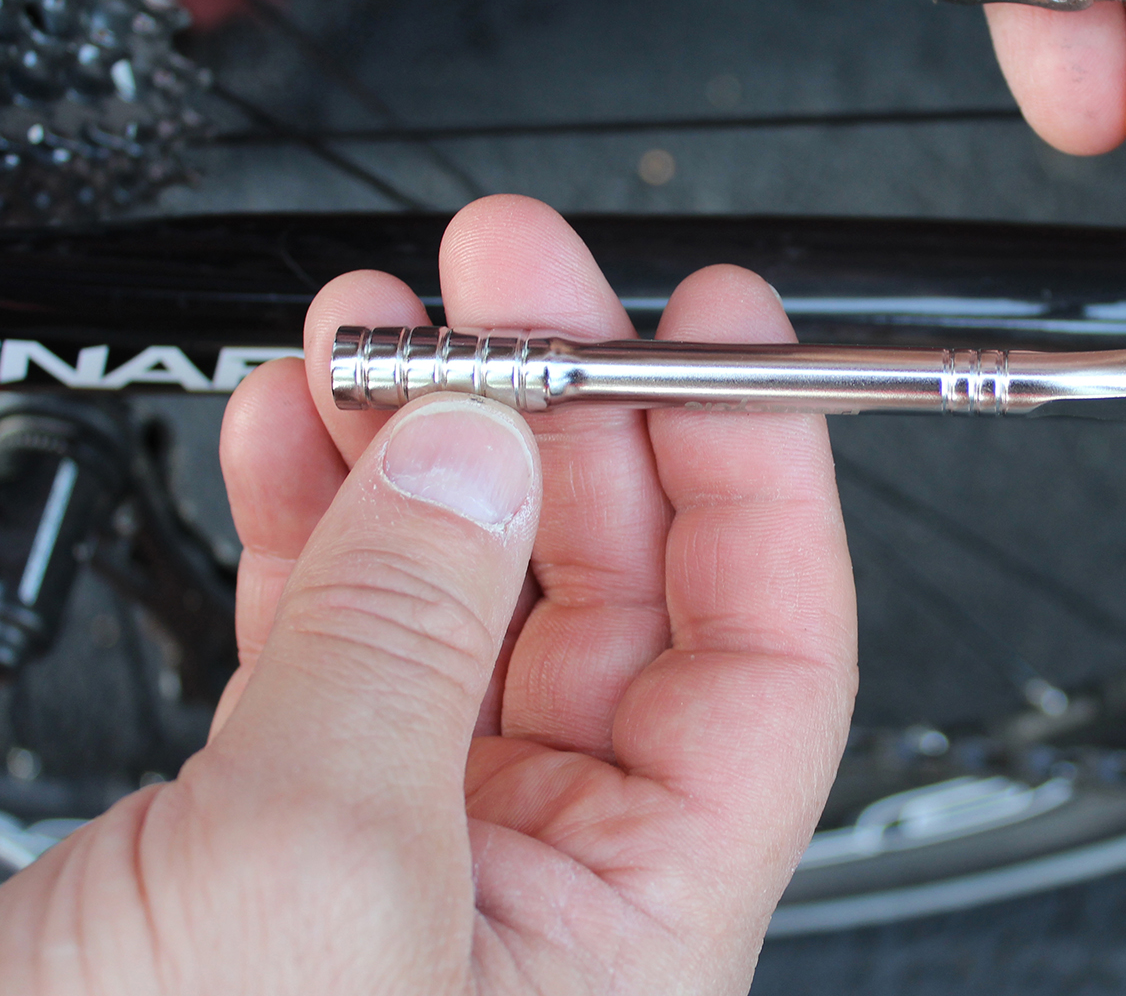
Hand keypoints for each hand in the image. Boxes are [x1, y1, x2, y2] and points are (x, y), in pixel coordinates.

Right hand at [0, 196, 857, 993]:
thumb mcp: (311, 877)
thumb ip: (410, 643)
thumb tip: (474, 454)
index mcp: (633, 945)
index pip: (770, 661)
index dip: (760, 474)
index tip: (724, 331)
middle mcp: (542, 907)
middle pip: (617, 604)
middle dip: (565, 414)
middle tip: (513, 280)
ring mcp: (405, 868)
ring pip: (463, 604)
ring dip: (426, 448)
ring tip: (385, 326)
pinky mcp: (272, 846)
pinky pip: (335, 645)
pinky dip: (312, 522)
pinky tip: (292, 433)